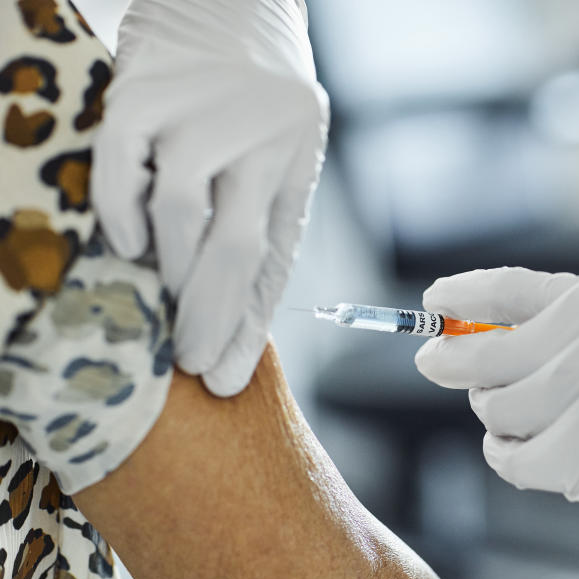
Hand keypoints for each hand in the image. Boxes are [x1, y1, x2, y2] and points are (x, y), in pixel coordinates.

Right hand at [92, 0, 328, 395]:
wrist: (230, 0)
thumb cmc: (252, 95)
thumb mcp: (275, 155)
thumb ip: (255, 221)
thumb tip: (229, 318)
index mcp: (297, 155)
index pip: (274, 258)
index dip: (246, 324)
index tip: (222, 378)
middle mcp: (263, 131)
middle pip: (234, 246)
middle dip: (207, 317)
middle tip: (186, 360)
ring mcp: (203, 107)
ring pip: (180, 213)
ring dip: (166, 271)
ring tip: (158, 300)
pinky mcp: (145, 87)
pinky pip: (122, 166)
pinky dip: (118, 214)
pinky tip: (126, 243)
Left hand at [415, 268, 578, 556]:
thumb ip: (560, 323)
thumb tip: (474, 338)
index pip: (505, 289)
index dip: (458, 295)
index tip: (431, 304)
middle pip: (481, 357)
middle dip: (450, 362)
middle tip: (439, 363)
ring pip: (494, 412)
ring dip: (493, 410)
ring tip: (521, 406)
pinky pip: (512, 460)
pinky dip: (506, 452)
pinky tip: (524, 442)